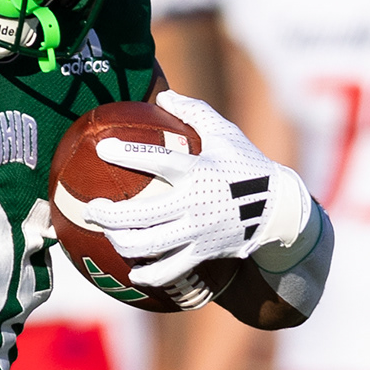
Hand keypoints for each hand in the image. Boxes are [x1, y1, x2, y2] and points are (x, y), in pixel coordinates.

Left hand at [71, 94, 313, 288]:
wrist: (278, 209)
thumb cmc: (246, 166)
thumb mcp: (225, 134)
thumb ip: (194, 113)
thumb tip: (163, 95)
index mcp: (198, 172)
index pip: (159, 160)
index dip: (128, 154)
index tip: (102, 147)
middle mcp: (194, 204)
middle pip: (142, 215)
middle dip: (109, 214)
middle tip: (91, 209)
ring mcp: (198, 232)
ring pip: (149, 246)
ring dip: (121, 242)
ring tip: (108, 234)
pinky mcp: (203, 253)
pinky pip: (169, 270)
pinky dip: (148, 274)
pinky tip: (133, 272)